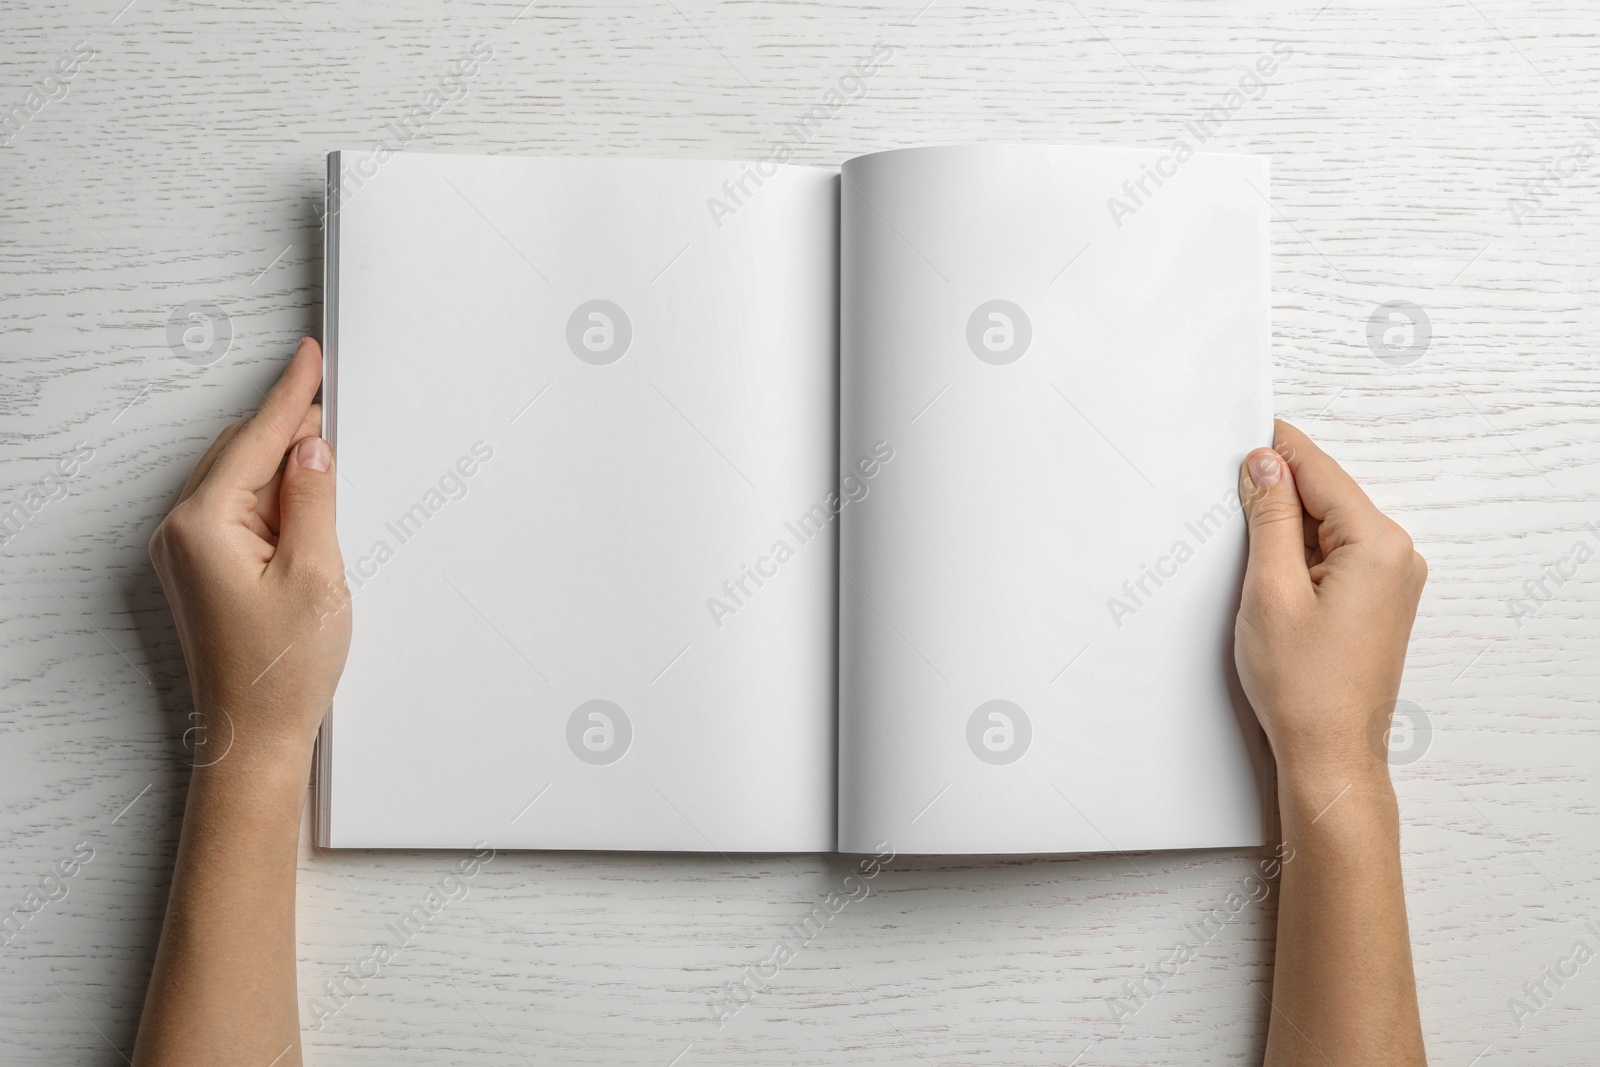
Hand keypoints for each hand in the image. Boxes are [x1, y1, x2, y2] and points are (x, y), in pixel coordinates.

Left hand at [150, 337, 349, 765]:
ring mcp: (187, 551)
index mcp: (204, 524)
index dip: (290, 395)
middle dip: (290, 430)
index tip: (309, 356)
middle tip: (340, 414)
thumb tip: (312, 448)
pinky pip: (237, 510)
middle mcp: (182, 531)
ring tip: (332, 469)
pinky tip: (306, 506)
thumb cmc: (281, 670)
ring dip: (284, 467)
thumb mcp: (317, 576)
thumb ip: (314, 500)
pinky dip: (273, 498)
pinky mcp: (202, 569)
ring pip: (240, 479)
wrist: (252, 737)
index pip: (255, 439)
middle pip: (240, 452)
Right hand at [1234, 419, 1426, 790]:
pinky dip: (1302, 555)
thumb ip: (1270, 518)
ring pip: (1329, 527)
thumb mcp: (1270, 588)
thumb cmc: (1304, 685)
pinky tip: (1273, 577)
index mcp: (1378, 544)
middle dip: (1278, 493)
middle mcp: (1398, 556)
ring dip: (1288, 530)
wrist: (1330, 752)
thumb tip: (1265, 466)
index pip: (1320, 473)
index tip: (1246, 431)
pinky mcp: (1380, 602)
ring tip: (1251, 559)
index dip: (1278, 450)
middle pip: (1327, 496)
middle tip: (1229, 497)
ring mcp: (1393, 580)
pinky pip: (1338, 555)